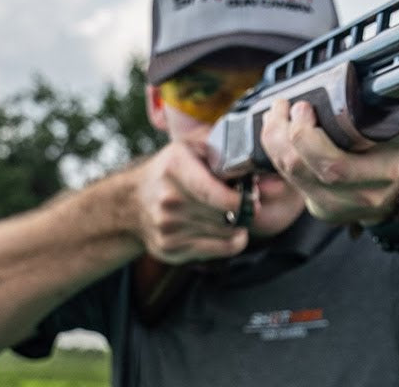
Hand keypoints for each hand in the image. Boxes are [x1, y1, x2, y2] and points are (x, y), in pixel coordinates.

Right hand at [132, 140, 248, 263]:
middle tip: (248, 201)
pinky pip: (220, 250)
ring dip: (238, 224)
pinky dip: (232, 241)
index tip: (252, 198)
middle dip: (244, 209)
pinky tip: (227, 228)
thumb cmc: (173, 171)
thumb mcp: (194, 148)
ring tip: (233, 213)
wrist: (132, 201)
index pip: (212, 192)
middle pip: (224, 214)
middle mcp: (168, 199)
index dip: (238, 200)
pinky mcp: (171, 249)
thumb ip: (228, 152)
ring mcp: (167, 227)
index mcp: (175, 168)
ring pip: (226, 233)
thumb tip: (265, 172)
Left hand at [260, 98, 398, 223]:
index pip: (335, 166)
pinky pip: (290, 180)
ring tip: (277, 113)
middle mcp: (358, 195)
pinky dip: (278, 153)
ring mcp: (336, 206)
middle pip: (303, 170)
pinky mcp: (320, 208)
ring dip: (275, 141)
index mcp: (382, 175)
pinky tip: (277, 132)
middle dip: (285, 134)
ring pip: (291, 175)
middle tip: (287, 106)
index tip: (303, 107)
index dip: (308, 138)